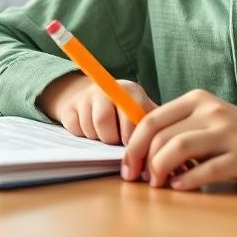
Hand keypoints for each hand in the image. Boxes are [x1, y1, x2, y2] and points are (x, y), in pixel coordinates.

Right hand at [39, 72, 156, 145]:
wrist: (90, 94)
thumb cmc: (124, 110)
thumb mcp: (142, 111)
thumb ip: (155, 124)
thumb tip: (167, 147)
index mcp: (130, 91)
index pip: (130, 117)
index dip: (132, 137)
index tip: (133, 145)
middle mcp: (106, 89)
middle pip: (104, 123)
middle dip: (112, 139)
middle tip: (116, 140)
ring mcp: (85, 97)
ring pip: (90, 129)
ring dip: (98, 139)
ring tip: (105, 134)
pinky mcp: (69, 108)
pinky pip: (76, 129)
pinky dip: (83, 135)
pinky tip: (90, 129)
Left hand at [122, 89, 236, 190]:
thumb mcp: (210, 122)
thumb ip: (181, 129)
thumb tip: (140, 152)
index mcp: (197, 100)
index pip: (152, 119)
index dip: (133, 144)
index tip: (127, 166)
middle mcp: (211, 111)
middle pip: (161, 135)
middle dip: (143, 160)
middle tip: (138, 180)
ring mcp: (229, 132)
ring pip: (179, 148)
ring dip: (161, 169)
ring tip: (158, 184)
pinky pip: (207, 168)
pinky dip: (188, 180)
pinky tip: (180, 188)